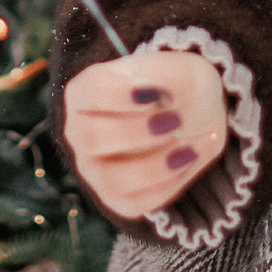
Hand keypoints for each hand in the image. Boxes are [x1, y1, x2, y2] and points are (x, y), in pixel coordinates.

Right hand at [61, 50, 229, 219]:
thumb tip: (161, 100)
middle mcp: (80, 133)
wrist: (191, 114)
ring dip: (156, 166)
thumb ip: (166, 78)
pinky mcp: (117, 198)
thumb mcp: (177, 68)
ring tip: (189, 148)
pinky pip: (136, 204)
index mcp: (84, 93)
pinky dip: (169, 185)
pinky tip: (191, 160)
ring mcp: (94, 170)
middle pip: (91, 139)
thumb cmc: (174, 86)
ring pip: (111, 181)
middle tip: (176, 120)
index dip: (122, 96)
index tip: (159, 94)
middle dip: (138, 133)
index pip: (90, 93)